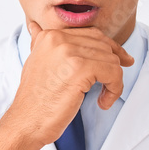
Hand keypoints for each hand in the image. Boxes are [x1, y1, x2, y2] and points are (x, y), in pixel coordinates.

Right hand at [3, 19, 133, 146]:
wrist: (26, 122)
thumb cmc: (34, 99)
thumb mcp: (34, 62)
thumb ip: (39, 43)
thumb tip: (35, 27)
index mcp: (50, 35)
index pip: (92, 34)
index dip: (110, 48)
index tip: (122, 60)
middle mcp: (59, 39)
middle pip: (104, 45)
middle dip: (115, 64)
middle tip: (115, 83)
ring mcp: (69, 52)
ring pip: (111, 60)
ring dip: (114, 82)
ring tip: (103, 98)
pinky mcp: (80, 69)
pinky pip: (113, 73)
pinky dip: (114, 89)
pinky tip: (102, 102)